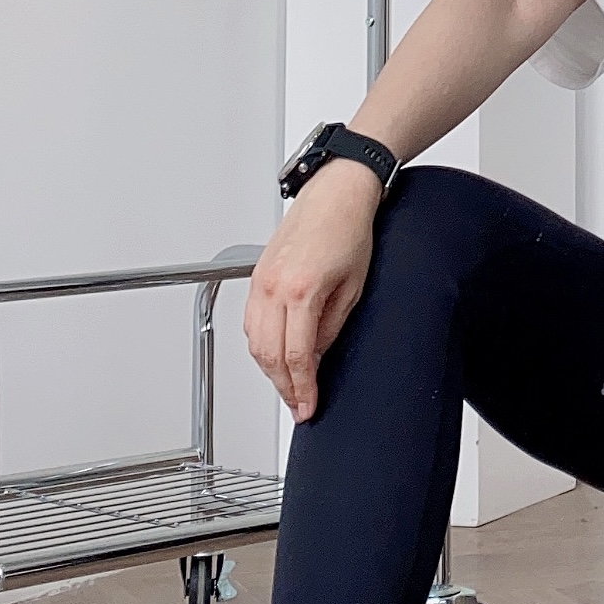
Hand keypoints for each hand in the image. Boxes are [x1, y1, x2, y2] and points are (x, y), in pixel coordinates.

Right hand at [244, 159, 381, 421]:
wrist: (335, 195)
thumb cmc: (350, 233)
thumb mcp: (353, 289)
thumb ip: (331, 328)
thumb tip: (316, 357)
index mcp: (301, 291)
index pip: (296, 356)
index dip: (302, 389)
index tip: (309, 407)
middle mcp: (273, 287)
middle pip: (268, 355)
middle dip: (284, 387)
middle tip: (299, 406)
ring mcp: (260, 281)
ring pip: (254, 341)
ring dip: (270, 370)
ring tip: (290, 388)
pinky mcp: (257, 276)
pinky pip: (251, 322)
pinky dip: (261, 346)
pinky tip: (276, 357)